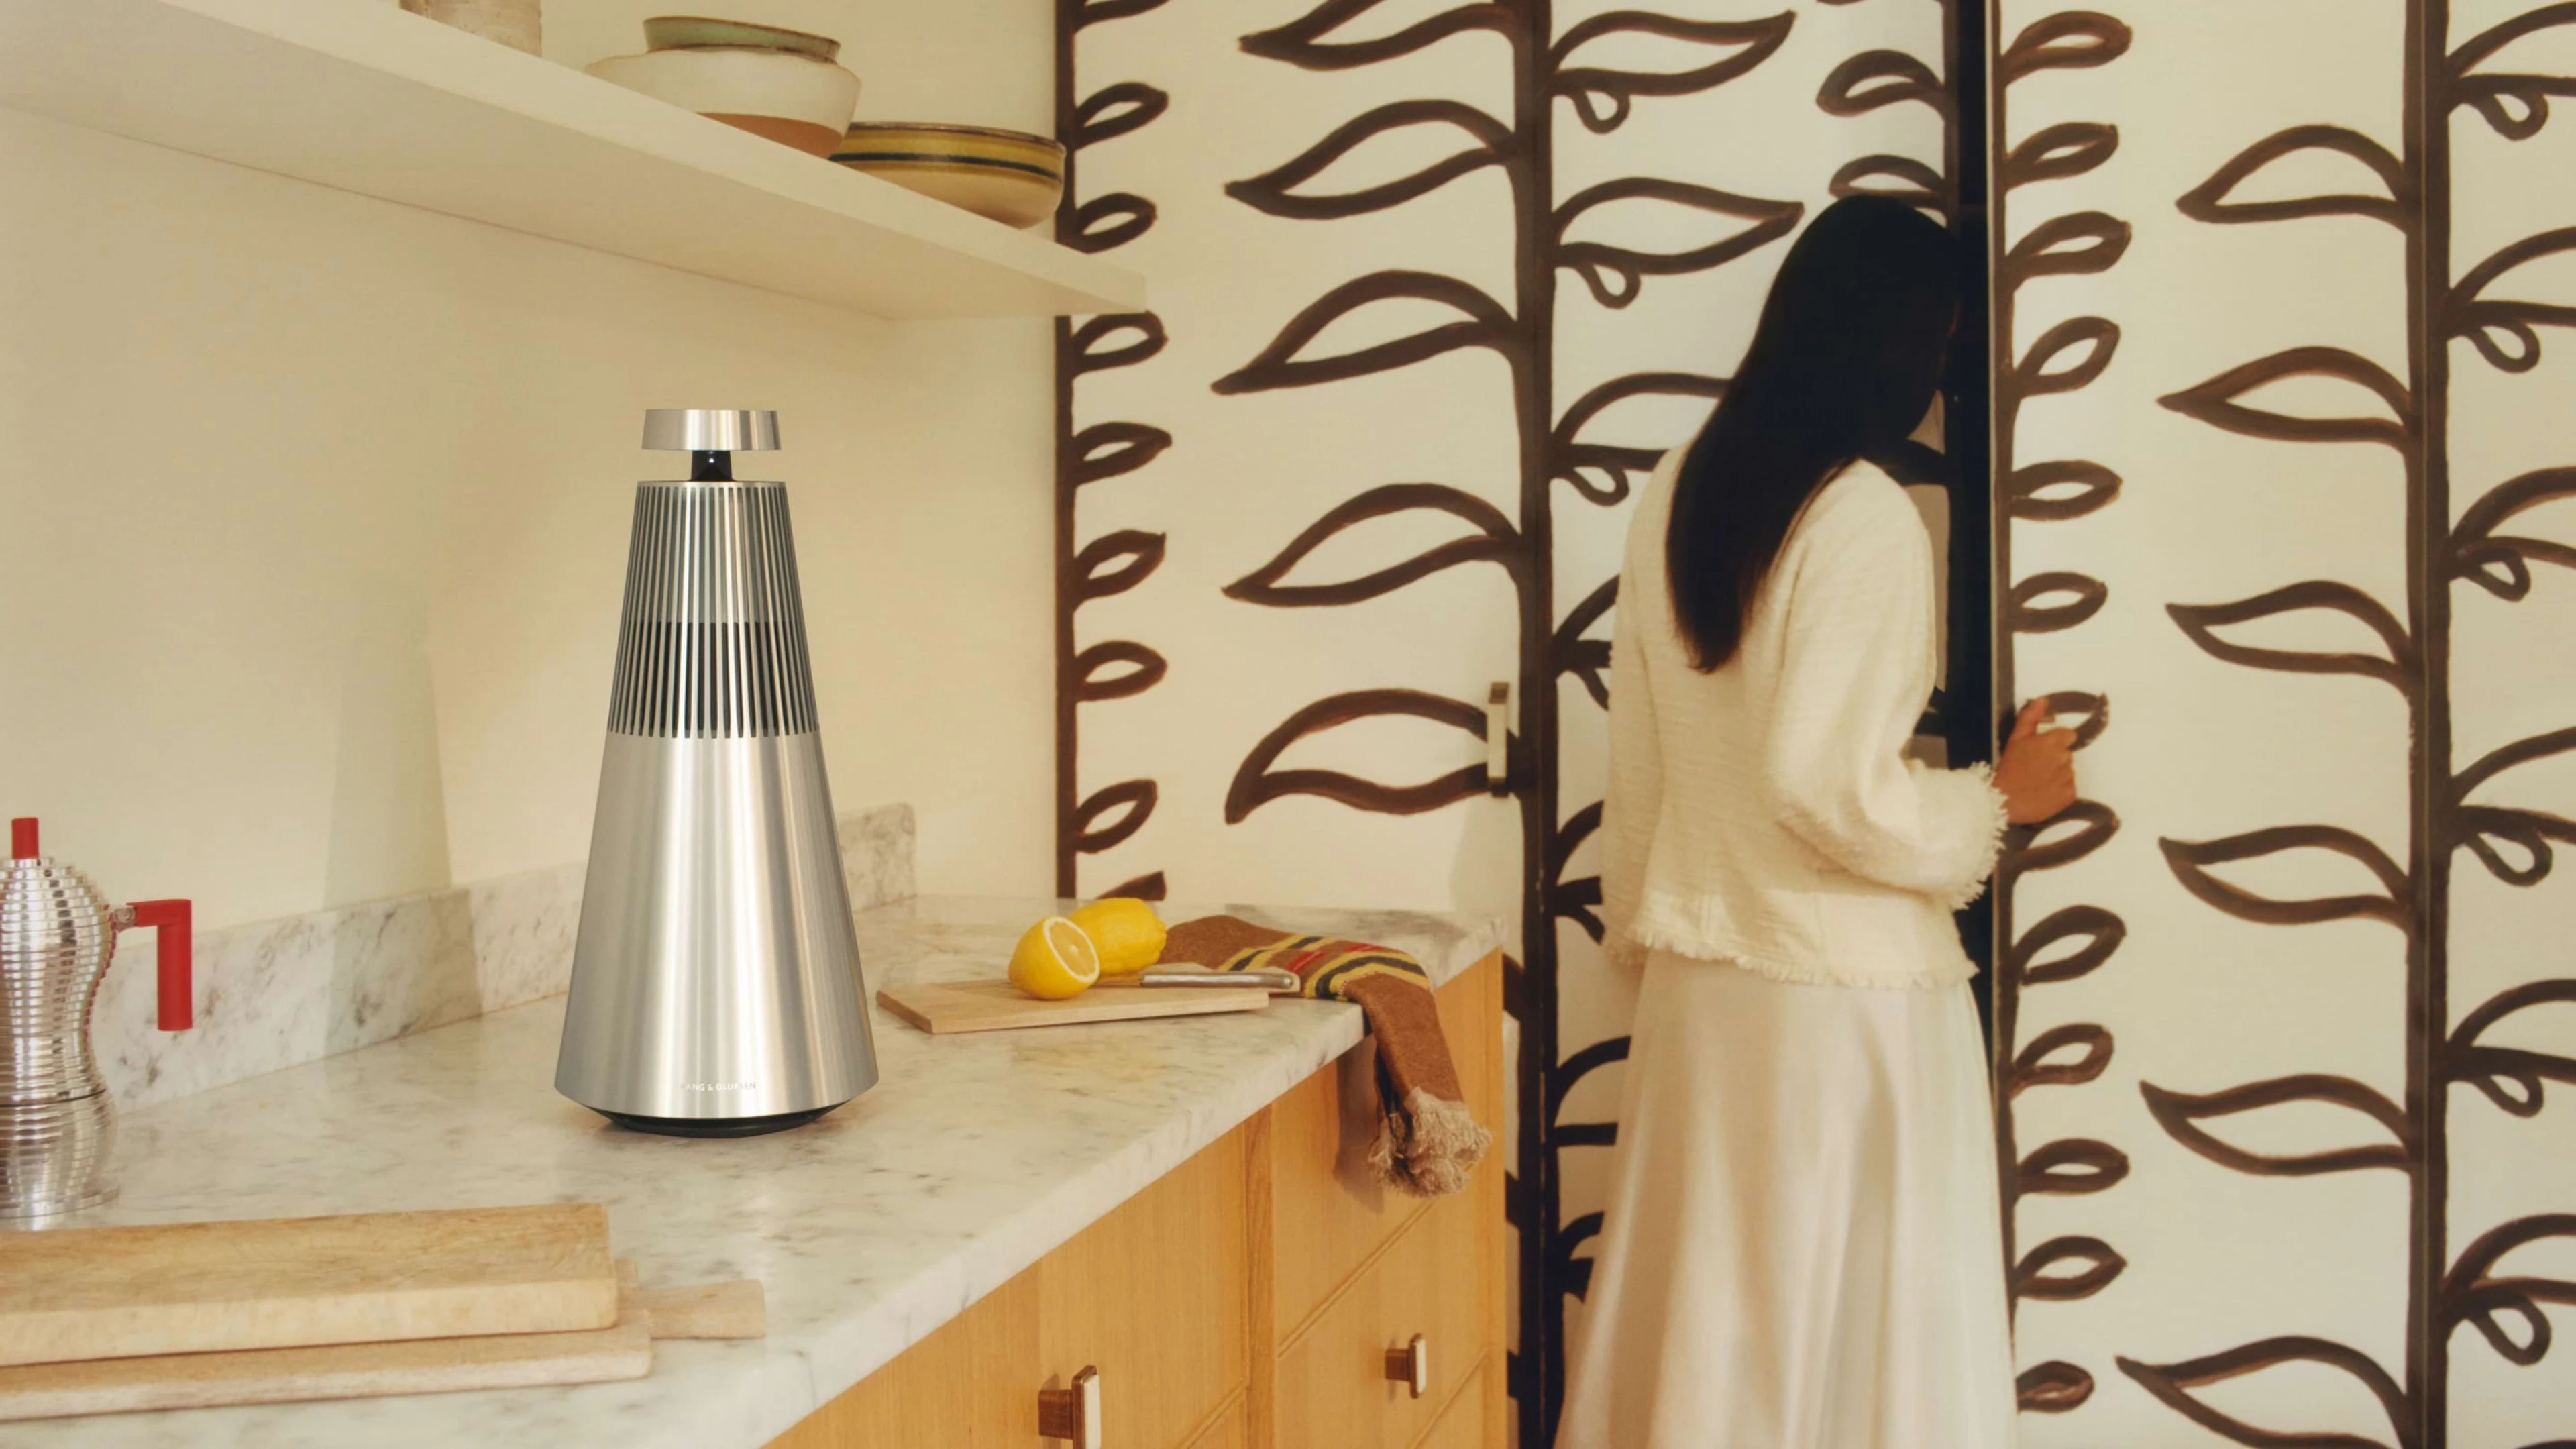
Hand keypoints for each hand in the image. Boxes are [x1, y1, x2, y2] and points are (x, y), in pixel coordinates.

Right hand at [1996, 698, 2077, 824]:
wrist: (2004, 800)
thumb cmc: (2008, 769)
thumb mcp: (2015, 739)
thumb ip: (2030, 717)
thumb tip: (2042, 701)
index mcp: (2052, 742)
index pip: (2068, 735)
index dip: (2056, 741)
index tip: (2043, 749)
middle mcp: (2064, 758)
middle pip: (2066, 754)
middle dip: (2054, 759)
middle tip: (2035, 768)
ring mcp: (2067, 777)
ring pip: (2067, 771)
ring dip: (2057, 775)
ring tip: (2037, 781)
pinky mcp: (2069, 795)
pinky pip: (2068, 788)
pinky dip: (2059, 790)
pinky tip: (2043, 792)